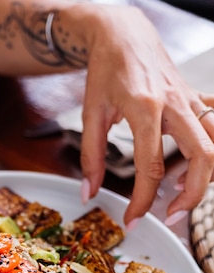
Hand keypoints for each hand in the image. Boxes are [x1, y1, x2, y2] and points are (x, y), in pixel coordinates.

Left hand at [78, 6, 213, 225]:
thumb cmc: (107, 70)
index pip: (152, 168)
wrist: (123, 34)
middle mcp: (176, 105)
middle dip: (192, 197)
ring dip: (206, 175)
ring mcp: (191, 101)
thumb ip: (90, 158)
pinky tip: (191, 164)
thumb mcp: (90, 114)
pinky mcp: (196, 100)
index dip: (142, 201)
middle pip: (203, 158)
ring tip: (178, 189)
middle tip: (169, 216)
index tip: (132, 220)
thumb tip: (89, 192)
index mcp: (145, 109)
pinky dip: (212, 151)